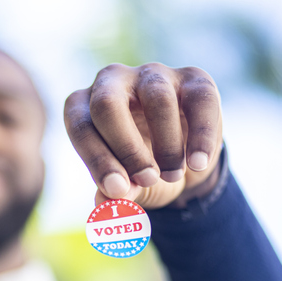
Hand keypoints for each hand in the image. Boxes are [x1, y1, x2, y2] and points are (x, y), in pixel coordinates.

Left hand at [64, 63, 222, 208]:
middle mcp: (112, 81)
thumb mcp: (126, 184)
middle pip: (108, 104)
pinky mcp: (193, 78)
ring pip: (157, 100)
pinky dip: (201, 137)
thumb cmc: (140, 169)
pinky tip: (198, 164)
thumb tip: (105, 202)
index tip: (118, 191)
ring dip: (166, 146)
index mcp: (83, 106)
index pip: (81, 127)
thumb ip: (115, 192)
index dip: (98, 160)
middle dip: (127, 148)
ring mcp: (152, 76)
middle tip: (146, 180)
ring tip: (172, 176)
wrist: (183, 163)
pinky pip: (200, 101)